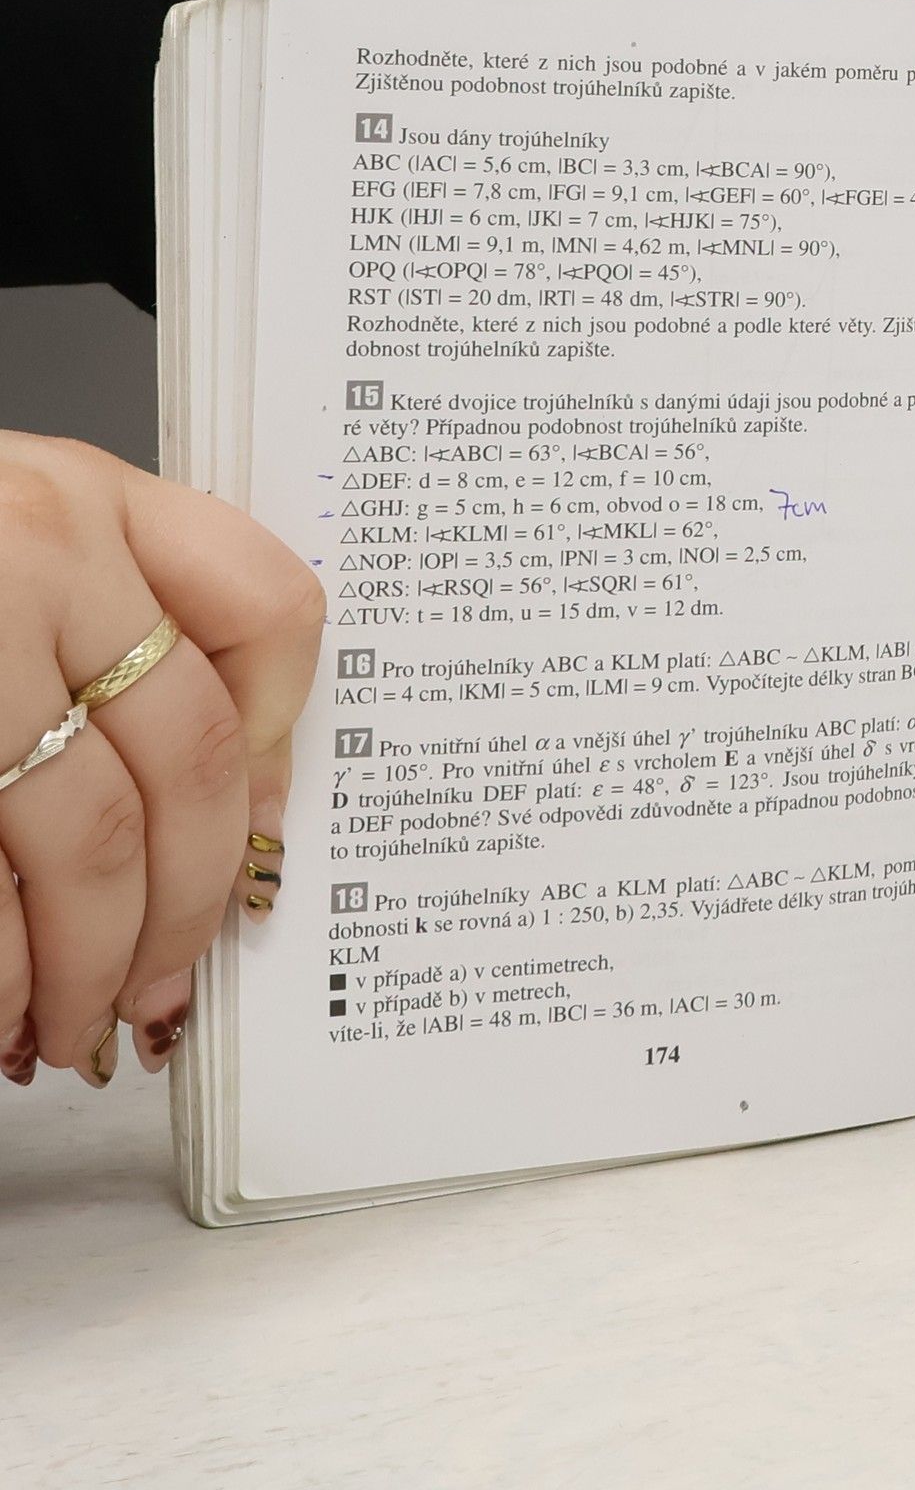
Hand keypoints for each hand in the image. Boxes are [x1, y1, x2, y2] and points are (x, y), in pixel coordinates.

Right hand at [0, 432, 323, 1087]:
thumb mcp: (10, 547)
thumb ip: (114, 628)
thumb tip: (233, 801)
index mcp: (87, 496)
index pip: (266, 610)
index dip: (280, 743)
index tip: (259, 834)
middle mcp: (38, 552)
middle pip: (186, 758)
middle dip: (186, 901)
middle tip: (161, 986)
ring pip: (88, 840)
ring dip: (90, 964)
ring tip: (75, 1026)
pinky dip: (3, 971)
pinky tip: (1, 1014)